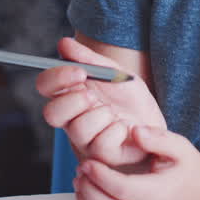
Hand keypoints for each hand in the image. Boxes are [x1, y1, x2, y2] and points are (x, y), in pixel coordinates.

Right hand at [37, 37, 164, 168]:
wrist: (154, 119)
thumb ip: (89, 59)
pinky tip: (125, 128)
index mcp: (69, 94)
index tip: (79, 72)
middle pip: (51, 114)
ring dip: (101, 115)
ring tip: (115, 112)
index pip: (45, 85)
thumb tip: (64, 43)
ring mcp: (84, 140)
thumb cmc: (129, 96)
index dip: (56, 78)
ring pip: (78, 129)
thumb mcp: (113, 71)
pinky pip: (100, 145)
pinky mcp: (101, 156)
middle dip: (73, 101)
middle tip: (93, 95)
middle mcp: (71, 118)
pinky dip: (117, 130)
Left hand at [74, 126, 199, 199]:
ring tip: (80, 181)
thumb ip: (158, 137)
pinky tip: (87, 194)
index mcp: (159, 192)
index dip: (100, 176)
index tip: (88, 161)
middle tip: (81, 170)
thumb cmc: (187, 167)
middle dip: (88, 189)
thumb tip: (136, 131)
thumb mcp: (179, 146)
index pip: (122, 189)